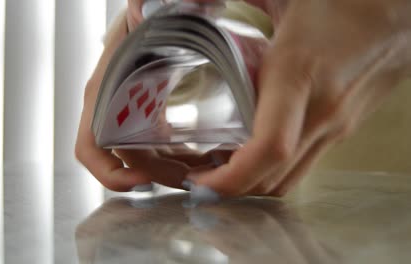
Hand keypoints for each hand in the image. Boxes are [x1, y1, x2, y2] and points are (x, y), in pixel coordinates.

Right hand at [74, 0, 238, 191]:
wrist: (154, 14)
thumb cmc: (145, 13)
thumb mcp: (140, 11)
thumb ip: (140, 11)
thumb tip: (141, 9)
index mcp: (105, 92)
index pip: (91, 146)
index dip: (109, 172)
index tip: (141, 181)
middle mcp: (113, 109)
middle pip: (128, 160)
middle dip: (159, 176)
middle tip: (194, 180)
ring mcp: (132, 115)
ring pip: (147, 159)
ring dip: (173, 171)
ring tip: (206, 172)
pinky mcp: (150, 116)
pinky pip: (160, 148)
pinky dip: (179, 158)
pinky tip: (203, 158)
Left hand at [189, 0, 410, 196]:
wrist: (400, 13)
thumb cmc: (340, 2)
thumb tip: (192, 2)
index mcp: (299, 76)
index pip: (269, 147)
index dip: (233, 176)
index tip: (202, 180)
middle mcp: (322, 112)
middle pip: (274, 177)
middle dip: (232, 189)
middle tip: (198, 178)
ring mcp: (337, 126)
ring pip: (290, 179)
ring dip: (253, 184)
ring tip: (219, 169)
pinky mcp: (344, 129)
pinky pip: (304, 165)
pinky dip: (273, 170)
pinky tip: (252, 153)